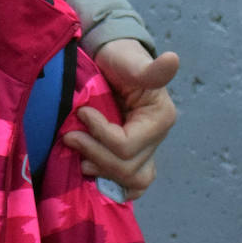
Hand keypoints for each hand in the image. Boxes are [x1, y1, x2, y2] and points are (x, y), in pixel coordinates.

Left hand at [62, 39, 179, 198]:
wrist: (112, 61)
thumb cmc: (120, 60)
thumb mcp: (130, 62)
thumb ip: (149, 69)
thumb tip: (172, 58)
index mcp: (159, 119)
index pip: (128, 144)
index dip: (100, 133)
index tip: (82, 112)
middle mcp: (156, 139)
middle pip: (128, 167)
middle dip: (95, 153)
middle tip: (69, 137)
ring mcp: (147, 150)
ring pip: (132, 181)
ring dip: (103, 172)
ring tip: (80, 160)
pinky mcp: (134, 156)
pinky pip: (131, 184)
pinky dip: (113, 183)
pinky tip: (93, 174)